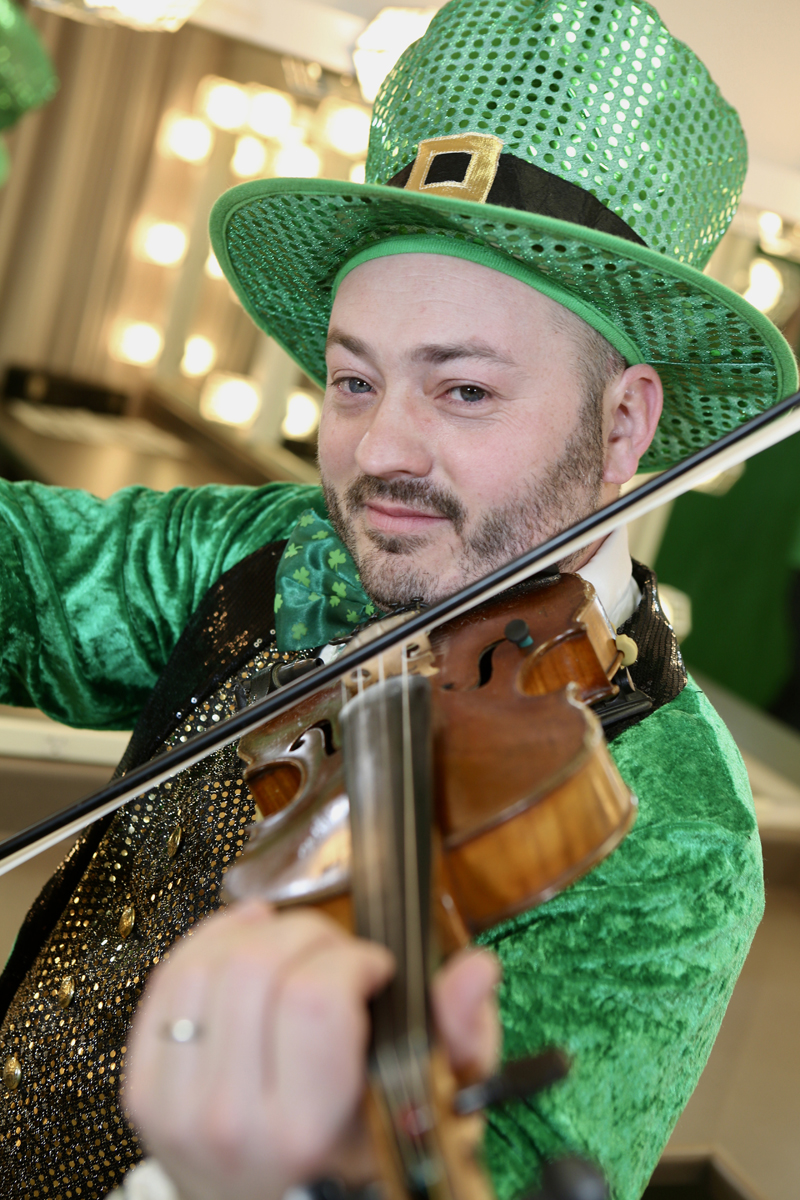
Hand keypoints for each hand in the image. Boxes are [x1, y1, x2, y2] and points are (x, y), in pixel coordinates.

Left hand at [125, 901, 499, 1199]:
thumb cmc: (347, 1157)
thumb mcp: (421, 1111)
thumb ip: (458, 1037)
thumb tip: (475, 969)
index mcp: (305, 1130)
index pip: (315, 999)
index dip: (352, 960)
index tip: (374, 969)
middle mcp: (231, 1120)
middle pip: (259, 967)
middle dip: (311, 936)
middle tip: (337, 955)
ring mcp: (177, 1103)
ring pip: (213, 963)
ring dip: (263, 933)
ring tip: (296, 949)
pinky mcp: (144, 1084)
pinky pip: (171, 978)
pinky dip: (213, 941)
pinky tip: (247, 940)